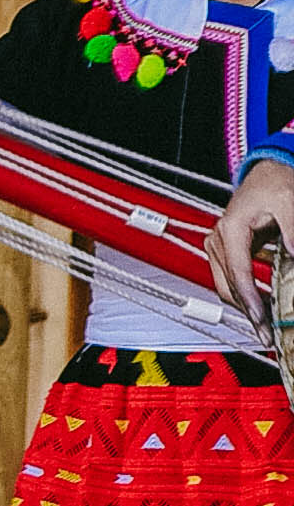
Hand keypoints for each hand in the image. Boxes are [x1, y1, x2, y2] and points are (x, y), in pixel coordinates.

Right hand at [208, 155, 293, 323]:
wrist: (265, 171)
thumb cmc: (273, 183)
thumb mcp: (289, 203)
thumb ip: (293, 231)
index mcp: (230, 229)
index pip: (239, 274)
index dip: (251, 301)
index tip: (262, 321)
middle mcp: (218, 239)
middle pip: (228, 288)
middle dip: (248, 312)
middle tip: (267, 334)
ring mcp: (218, 246)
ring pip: (227, 287)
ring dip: (247, 306)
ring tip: (267, 324)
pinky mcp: (225, 250)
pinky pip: (232, 279)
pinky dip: (247, 294)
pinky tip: (265, 305)